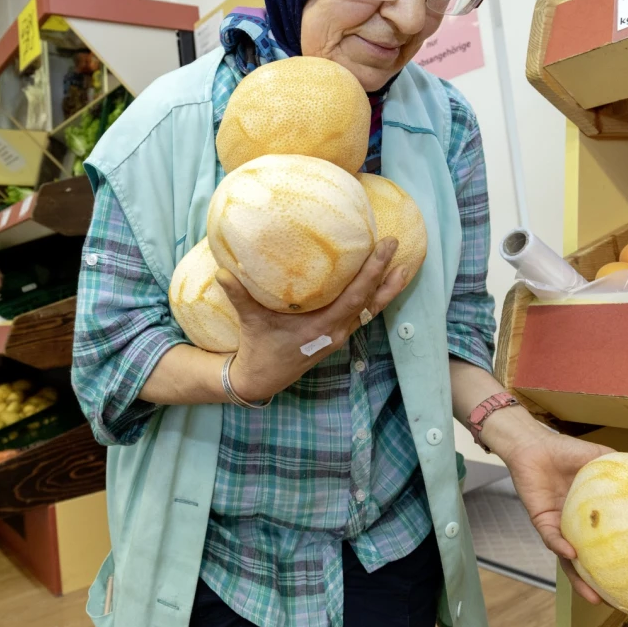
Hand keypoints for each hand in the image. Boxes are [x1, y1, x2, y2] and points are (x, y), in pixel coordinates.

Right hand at [216, 237, 408, 400]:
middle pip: (371, 303)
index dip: (372, 273)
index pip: (354, 296)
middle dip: (387, 276)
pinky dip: (374, 299)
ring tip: (405, 268)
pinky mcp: (336, 337)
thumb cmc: (258, 347)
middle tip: (399, 248)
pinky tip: (380, 285)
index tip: (385, 248)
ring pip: (370, 311)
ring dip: (387, 290)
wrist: (262, 378)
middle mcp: (336, 332)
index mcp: (321, 327)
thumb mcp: (250, 320)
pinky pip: (362, 315)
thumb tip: (222, 270)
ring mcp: (338, 336)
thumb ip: (238, 295)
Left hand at [502, 430, 614, 602]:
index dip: (619, 561)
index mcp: (591, 517)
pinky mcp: (541, 519)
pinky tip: (572, 554)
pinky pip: (550, 537)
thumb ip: (623, 470)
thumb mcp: (602, 460)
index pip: (606, 544)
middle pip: (587, 562)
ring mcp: (558, 526)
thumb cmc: (566, 452)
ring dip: (578, 578)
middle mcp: (575, 527)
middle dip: (598, 584)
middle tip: (615, 601)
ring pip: (567, 559)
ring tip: (593, 595)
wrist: (535, 444)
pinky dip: (560, 545)